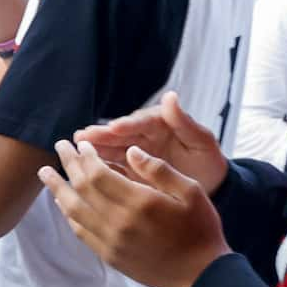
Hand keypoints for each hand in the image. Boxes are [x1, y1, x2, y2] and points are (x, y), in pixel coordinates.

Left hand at [40, 137, 231, 286]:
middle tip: (59, 146)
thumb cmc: (201, 229)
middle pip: (81, 188)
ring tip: (44, 173)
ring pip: (74, 210)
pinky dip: (67, 214)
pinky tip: (62, 202)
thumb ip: (159, 169)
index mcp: (140, 202)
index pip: (99, 174)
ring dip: (57, 189)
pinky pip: (80, 231)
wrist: (200, 275)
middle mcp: (119, 222)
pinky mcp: (109, 255)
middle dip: (68, 164)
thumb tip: (130, 151)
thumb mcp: (191, 191)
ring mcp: (111, 241)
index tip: (81, 143)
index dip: (86, 156)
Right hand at [72, 90, 229, 197]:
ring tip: (76, 144)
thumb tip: (170, 96)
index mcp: (161, 125)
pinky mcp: (129, 169)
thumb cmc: (208, 163)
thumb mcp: (202, 142)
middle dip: (102, 134)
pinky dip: (98, 164)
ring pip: (112, 147)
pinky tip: (83, 165)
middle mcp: (145, 136)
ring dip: (94, 146)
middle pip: (120, 133)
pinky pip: (111, 165)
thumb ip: (185, 122)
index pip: (141, 122)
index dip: (127, 125)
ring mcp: (135, 153)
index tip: (114, 127)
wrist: (210, 189)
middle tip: (83, 135)